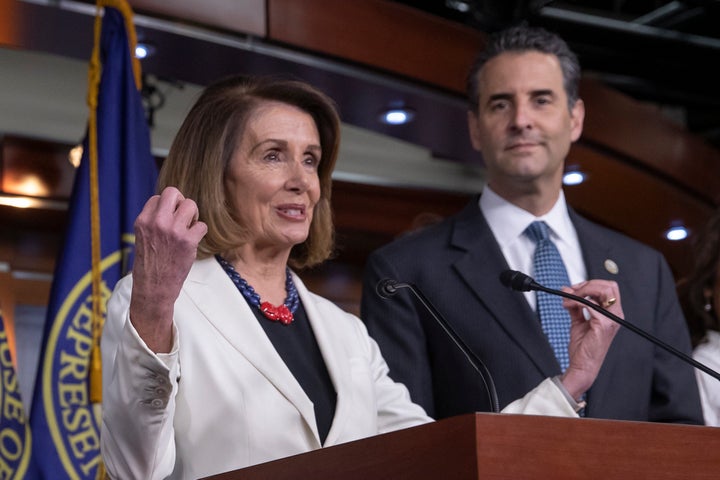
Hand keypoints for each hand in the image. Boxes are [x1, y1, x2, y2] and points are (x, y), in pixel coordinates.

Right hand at [129, 186, 207, 352]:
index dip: (167, 207)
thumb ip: (154, 220)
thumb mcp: (144, 237)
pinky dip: (200, 232)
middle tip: (182, 218)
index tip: (169, 219)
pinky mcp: (187, 241)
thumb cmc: (150, 263)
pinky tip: (193, 241)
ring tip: (188, 229)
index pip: (158, 197)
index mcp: (143, 220)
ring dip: (193, 216)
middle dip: (181, 202)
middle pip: (173, 192)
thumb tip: (171, 205)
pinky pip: (202, 225)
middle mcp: (157, 222)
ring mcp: (173, 230)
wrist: (153, 287)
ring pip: (191, 205)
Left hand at [559, 279, 621, 399]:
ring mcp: (611, 320)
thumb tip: (567, 291)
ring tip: (567, 300)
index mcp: (612, 313)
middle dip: (587, 284)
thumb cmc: (583, 347)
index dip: (591, 284)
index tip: (575, 288)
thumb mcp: (578, 321)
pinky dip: (577, 302)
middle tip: (571, 291)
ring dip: (580, 291)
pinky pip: (590, 304)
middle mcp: (615, 315)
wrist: (582, 365)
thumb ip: (575, 305)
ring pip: (602, 291)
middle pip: (608, 286)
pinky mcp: (603, 325)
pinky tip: (568, 306)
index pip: (609, 288)